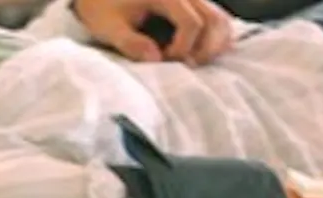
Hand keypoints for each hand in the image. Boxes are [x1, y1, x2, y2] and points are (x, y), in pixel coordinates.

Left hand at [73, 0, 235, 64]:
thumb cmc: (102, 7)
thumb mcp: (108, 26)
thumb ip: (130, 42)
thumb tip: (155, 59)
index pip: (191, 23)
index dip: (182, 48)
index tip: (164, 59)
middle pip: (214, 20)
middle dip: (205, 49)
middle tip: (187, 66)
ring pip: (220, 19)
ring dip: (215, 45)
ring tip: (195, 61)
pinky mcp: (192, 5)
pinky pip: (215, 19)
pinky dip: (215, 38)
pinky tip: (201, 53)